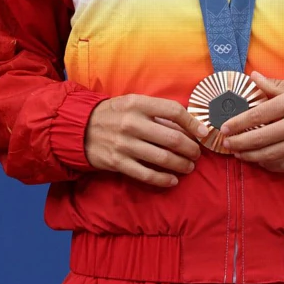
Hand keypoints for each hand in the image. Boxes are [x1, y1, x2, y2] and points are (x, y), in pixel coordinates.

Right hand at [84, 94, 208, 186]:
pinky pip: (147, 175)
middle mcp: (132, 123)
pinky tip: (173, 180)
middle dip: (191, 149)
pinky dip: (164, 179)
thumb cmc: (113, 114)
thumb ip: (157, 112)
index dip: (193, 123)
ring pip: (163, 159)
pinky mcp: (118, 162)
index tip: (203, 133)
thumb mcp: (132, 103)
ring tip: (188, 167)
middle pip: (173, 139)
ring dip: (182, 165)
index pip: (173, 111)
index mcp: (137, 104)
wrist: (79, 128)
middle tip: (196, 154)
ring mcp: (124, 144)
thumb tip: (188, 124)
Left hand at [221, 72, 283, 171]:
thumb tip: (251, 77)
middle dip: (239, 143)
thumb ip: (272, 85)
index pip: (257, 115)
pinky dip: (270, 165)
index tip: (224, 128)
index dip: (238, 123)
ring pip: (271, 155)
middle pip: (261, 138)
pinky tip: (260, 161)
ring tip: (239, 154)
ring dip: (251, 156)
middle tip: (227, 145)